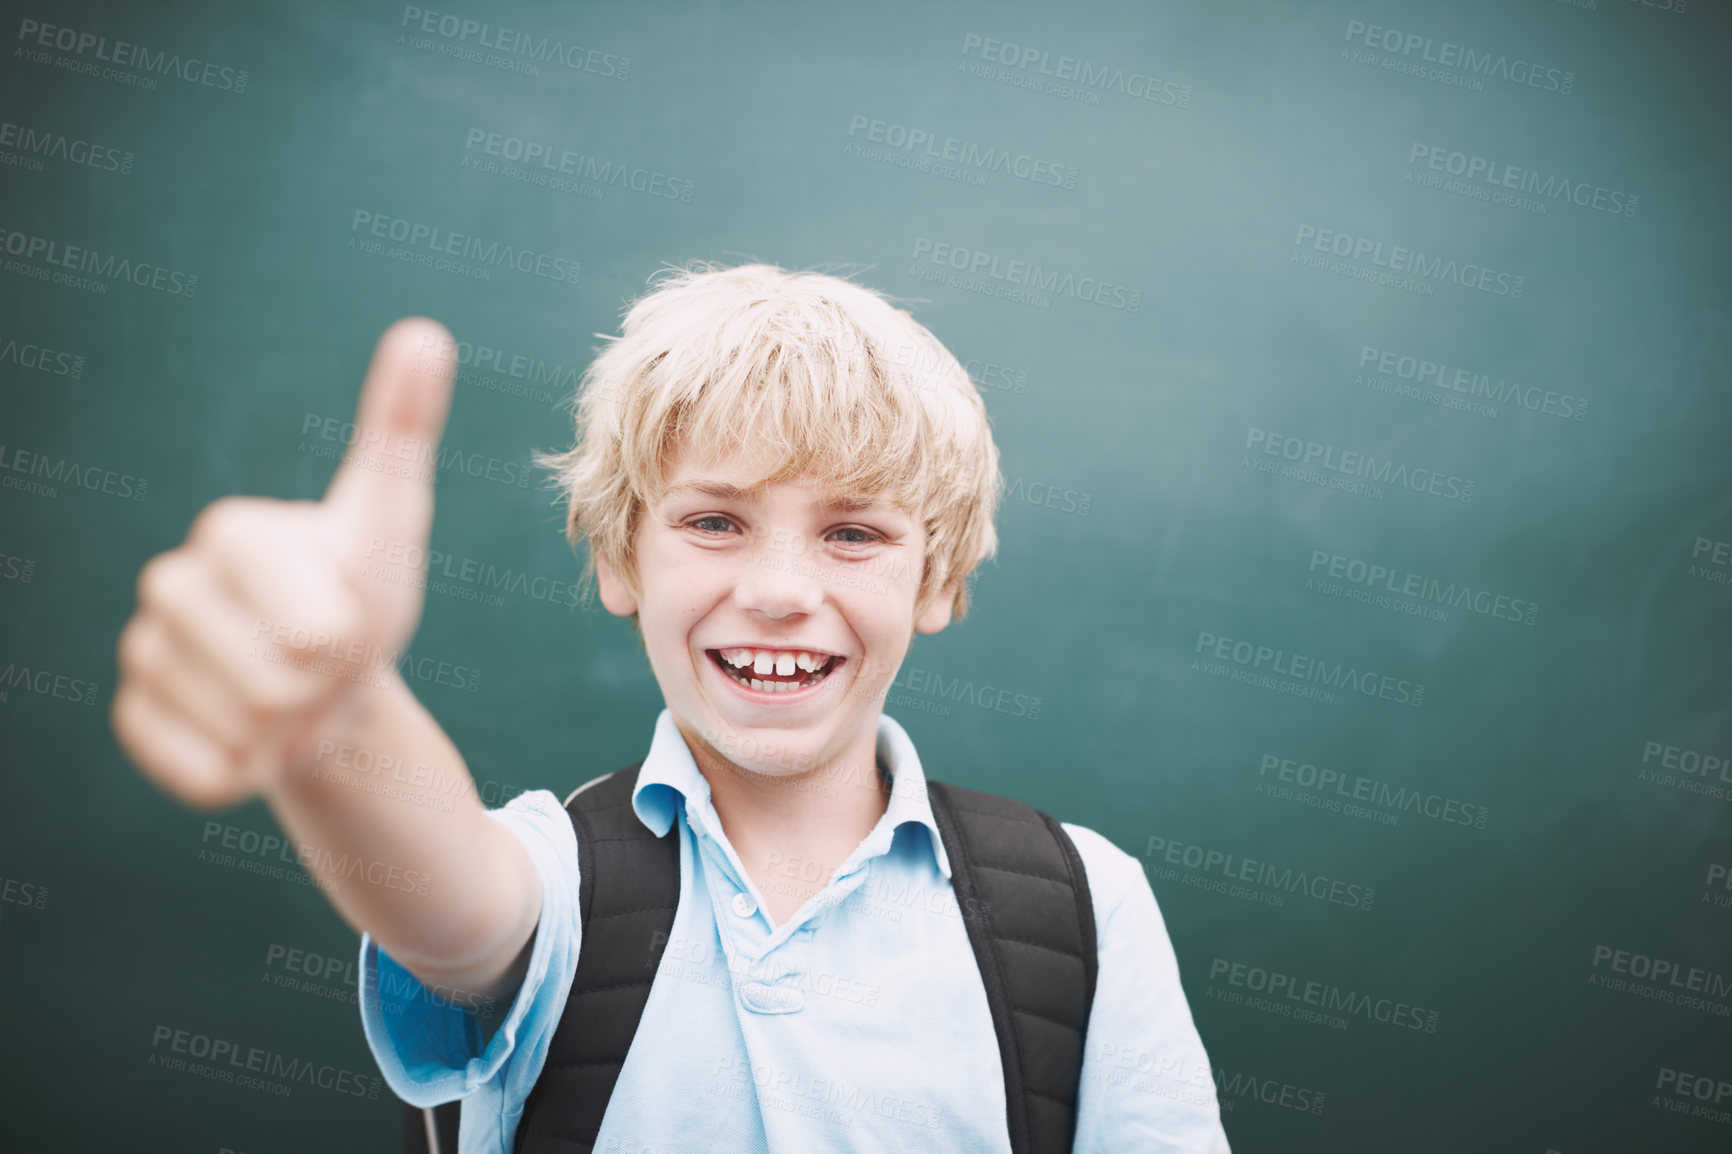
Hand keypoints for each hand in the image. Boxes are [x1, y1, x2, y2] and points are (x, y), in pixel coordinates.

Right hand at [112, 317, 457, 806]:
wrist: (336, 679)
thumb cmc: (366, 591)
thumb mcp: (394, 517)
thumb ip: (401, 429)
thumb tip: (426, 331)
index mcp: (231, 531)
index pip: (312, 625)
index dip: (346, 639)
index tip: (346, 618)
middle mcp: (170, 583)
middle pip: (276, 684)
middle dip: (321, 689)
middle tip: (322, 663)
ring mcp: (144, 652)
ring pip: (243, 730)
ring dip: (289, 731)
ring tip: (292, 693)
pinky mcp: (134, 718)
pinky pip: (202, 772)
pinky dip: (247, 770)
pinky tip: (254, 733)